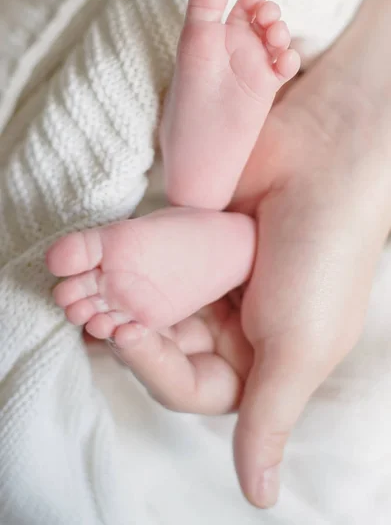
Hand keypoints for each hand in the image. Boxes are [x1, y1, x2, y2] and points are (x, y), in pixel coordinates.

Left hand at [109, 0, 390, 507]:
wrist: (328, 158)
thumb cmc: (326, 261)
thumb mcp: (301, 348)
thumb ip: (269, 417)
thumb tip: (260, 498)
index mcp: (263, 358)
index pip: (195, 386)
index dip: (155, 368)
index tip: (127, 335)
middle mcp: (233, 322)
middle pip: (164, 344)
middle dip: (124, 332)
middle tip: (90, 314)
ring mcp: (210, 278)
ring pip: (149, 302)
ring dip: (110, 298)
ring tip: (75, 289)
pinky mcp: (191, 237)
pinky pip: (147, 257)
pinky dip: (113, 258)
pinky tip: (80, 258)